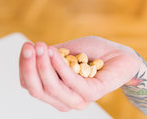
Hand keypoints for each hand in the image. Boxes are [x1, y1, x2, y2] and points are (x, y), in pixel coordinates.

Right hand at [19, 36, 141, 111]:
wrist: (122, 54)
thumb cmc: (94, 52)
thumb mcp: (67, 50)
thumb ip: (49, 55)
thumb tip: (31, 52)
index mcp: (55, 92)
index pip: (30, 83)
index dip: (24, 66)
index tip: (26, 45)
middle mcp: (64, 100)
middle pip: (36, 89)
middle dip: (29, 66)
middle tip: (29, 46)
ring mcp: (78, 99)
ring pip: (51, 87)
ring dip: (43, 66)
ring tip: (41, 47)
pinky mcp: (92, 93)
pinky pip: (70, 81)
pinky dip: (60, 66)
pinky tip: (54, 53)